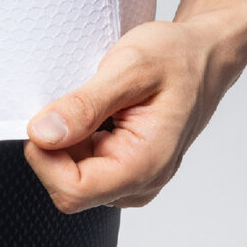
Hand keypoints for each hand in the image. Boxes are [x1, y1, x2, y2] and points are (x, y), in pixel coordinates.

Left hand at [23, 17, 242, 212]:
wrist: (204, 55)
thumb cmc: (177, 57)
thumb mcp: (129, 68)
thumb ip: (84, 105)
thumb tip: (42, 134)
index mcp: (145, 164)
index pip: (73, 191)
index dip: (45, 158)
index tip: (44, 120)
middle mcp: (141, 182)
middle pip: (68, 186)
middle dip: (56, 147)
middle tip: (70, 103)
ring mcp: (133, 178)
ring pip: (71, 176)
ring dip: (67, 140)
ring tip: (92, 105)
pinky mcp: (124, 168)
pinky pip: (82, 164)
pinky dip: (76, 138)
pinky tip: (95, 113)